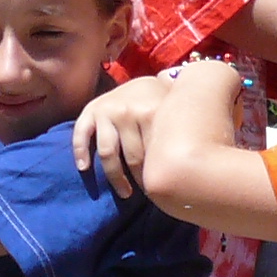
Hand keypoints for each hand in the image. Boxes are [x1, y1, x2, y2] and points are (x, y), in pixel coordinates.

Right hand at [75, 74, 171, 196]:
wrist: (147, 83)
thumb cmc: (166, 107)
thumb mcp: (176, 115)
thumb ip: (179, 134)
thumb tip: (196, 167)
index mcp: (152, 113)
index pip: (152, 155)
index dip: (156, 176)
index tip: (161, 190)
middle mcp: (128, 111)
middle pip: (132, 157)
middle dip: (139, 179)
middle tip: (146, 193)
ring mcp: (108, 111)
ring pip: (108, 153)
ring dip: (115, 177)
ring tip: (125, 193)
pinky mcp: (91, 110)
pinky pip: (81, 134)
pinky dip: (80, 152)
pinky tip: (84, 169)